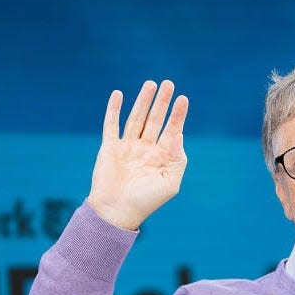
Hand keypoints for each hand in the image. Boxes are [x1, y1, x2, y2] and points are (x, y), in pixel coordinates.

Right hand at [88, 80, 188, 229]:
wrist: (117, 211)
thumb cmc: (146, 201)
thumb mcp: (170, 183)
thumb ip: (178, 159)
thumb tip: (179, 135)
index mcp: (162, 157)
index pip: (172, 130)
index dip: (178, 115)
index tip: (183, 99)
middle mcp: (146, 149)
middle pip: (156, 120)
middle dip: (162, 102)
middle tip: (168, 83)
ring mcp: (128, 147)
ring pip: (137, 118)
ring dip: (143, 101)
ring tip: (150, 84)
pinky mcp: (110, 148)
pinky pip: (112, 125)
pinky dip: (114, 109)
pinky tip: (118, 94)